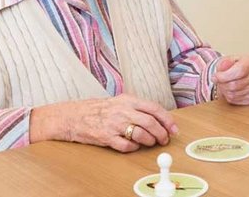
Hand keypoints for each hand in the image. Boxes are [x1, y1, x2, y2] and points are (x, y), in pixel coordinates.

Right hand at [31, 93, 177, 151]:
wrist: (75, 116)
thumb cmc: (101, 109)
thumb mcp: (121, 101)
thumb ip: (139, 108)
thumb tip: (160, 117)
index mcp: (129, 100)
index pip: (154, 108)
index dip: (167, 120)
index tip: (174, 129)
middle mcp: (123, 111)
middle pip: (150, 123)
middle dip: (161, 133)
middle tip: (164, 139)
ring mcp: (114, 124)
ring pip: (140, 135)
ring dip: (150, 141)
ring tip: (152, 143)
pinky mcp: (106, 137)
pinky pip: (125, 146)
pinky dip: (133, 148)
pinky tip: (134, 146)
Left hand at [214, 55, 248, 104]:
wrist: (239, 74)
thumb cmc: (233, 66)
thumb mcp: (227, 60)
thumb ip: (224, 62)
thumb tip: (223, 67)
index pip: (240, 71)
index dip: (225, 76)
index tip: (215, 77)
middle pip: (235, 85)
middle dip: (222, 84)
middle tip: (219, 80)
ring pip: (233, 94)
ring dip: (224, 91)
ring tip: (225, 84)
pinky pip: (235, 101)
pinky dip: (228, 97)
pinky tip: (230, 90)